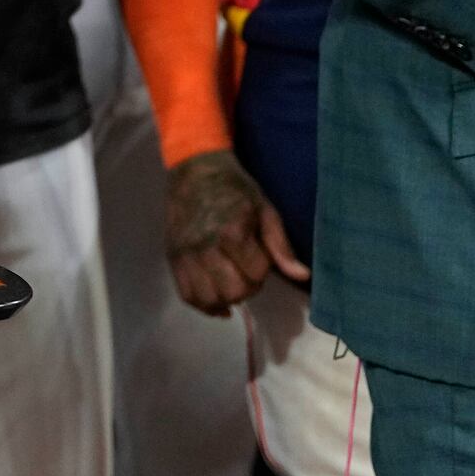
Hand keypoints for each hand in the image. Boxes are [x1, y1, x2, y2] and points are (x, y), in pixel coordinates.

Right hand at [165, 150, 307, 313]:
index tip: (260, 256)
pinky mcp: (172, 257)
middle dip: (246, 287)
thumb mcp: (265, 211)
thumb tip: (302, 276)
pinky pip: (186, 294)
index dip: (263, 270)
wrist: (194, 171)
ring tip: (231, 283)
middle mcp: (204, 247)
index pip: (255, 274)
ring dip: (225, 298)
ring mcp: (185, 254)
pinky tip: (217, 300)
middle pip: (232, 291)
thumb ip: (281, 246)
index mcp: (231, 233)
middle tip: (246, 271)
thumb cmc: (235, 189)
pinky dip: (203, 304)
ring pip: (208, 298)